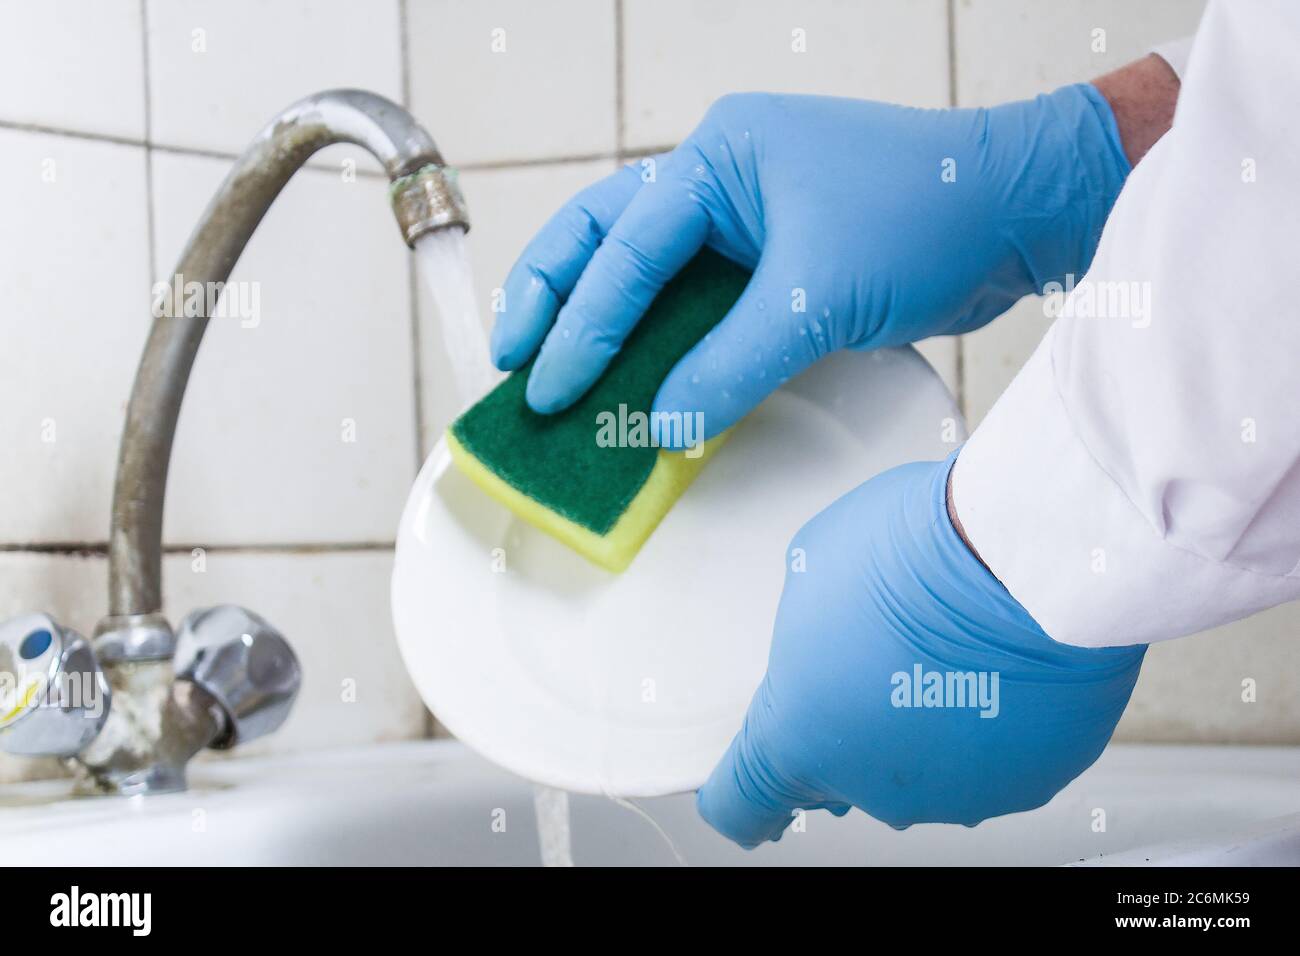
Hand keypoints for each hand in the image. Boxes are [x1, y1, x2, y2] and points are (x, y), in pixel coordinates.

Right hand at [493, 87, 1128, 437]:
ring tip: (551, 373)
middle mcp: (721, 179)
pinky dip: (663, 342)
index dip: (583, 323)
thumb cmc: (930, 213)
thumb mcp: (818, 295)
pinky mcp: (773, 261)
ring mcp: (747, 218)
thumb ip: (732, 363)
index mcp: (720, 156)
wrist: (1019, 212)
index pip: (627, 246)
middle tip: (513, 361)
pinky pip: (698, 304)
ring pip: (648, 271)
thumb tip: (664, 427)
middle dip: (554, 296)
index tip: (549, 386)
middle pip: (606, 235)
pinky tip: (635, 382)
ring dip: (601, 322)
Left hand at [695, 454, 1145, 846]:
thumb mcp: (810, 569)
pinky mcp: (1024, 783)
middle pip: (845, 775)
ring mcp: (954, 793)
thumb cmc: (914, 553)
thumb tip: (824, 639)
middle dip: (853, 727)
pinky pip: (993, 758)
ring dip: (927, 720)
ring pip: (924, 767)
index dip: (746, 800)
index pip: (745, 803)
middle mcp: (875, 786)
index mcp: (801, 737)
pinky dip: (992, 720)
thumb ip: (803, 633)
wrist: (1029, 558)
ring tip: (951, 650)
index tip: (751, 801)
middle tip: (880, 659)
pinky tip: (999, 666)